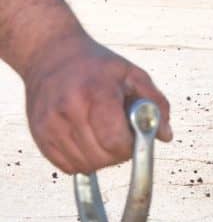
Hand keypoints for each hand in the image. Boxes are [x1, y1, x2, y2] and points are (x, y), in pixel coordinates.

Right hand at [22, 35, 171, 174]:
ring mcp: (49, 125)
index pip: (115, 141)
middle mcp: (68, 110)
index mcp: (96, 93)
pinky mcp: (39, 135)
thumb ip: (155, 103)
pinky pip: (67, 166)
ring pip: (84, 165)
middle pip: (101, 157)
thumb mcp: (133, 74)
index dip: (131, 145)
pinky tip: (89, 141)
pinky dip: (83, 161)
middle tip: (122, 136)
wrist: (51, 55)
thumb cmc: (97, 66)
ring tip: (104, 135)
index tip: (135, 136)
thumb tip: (165, 136)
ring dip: (102, 159)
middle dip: (120, 153)